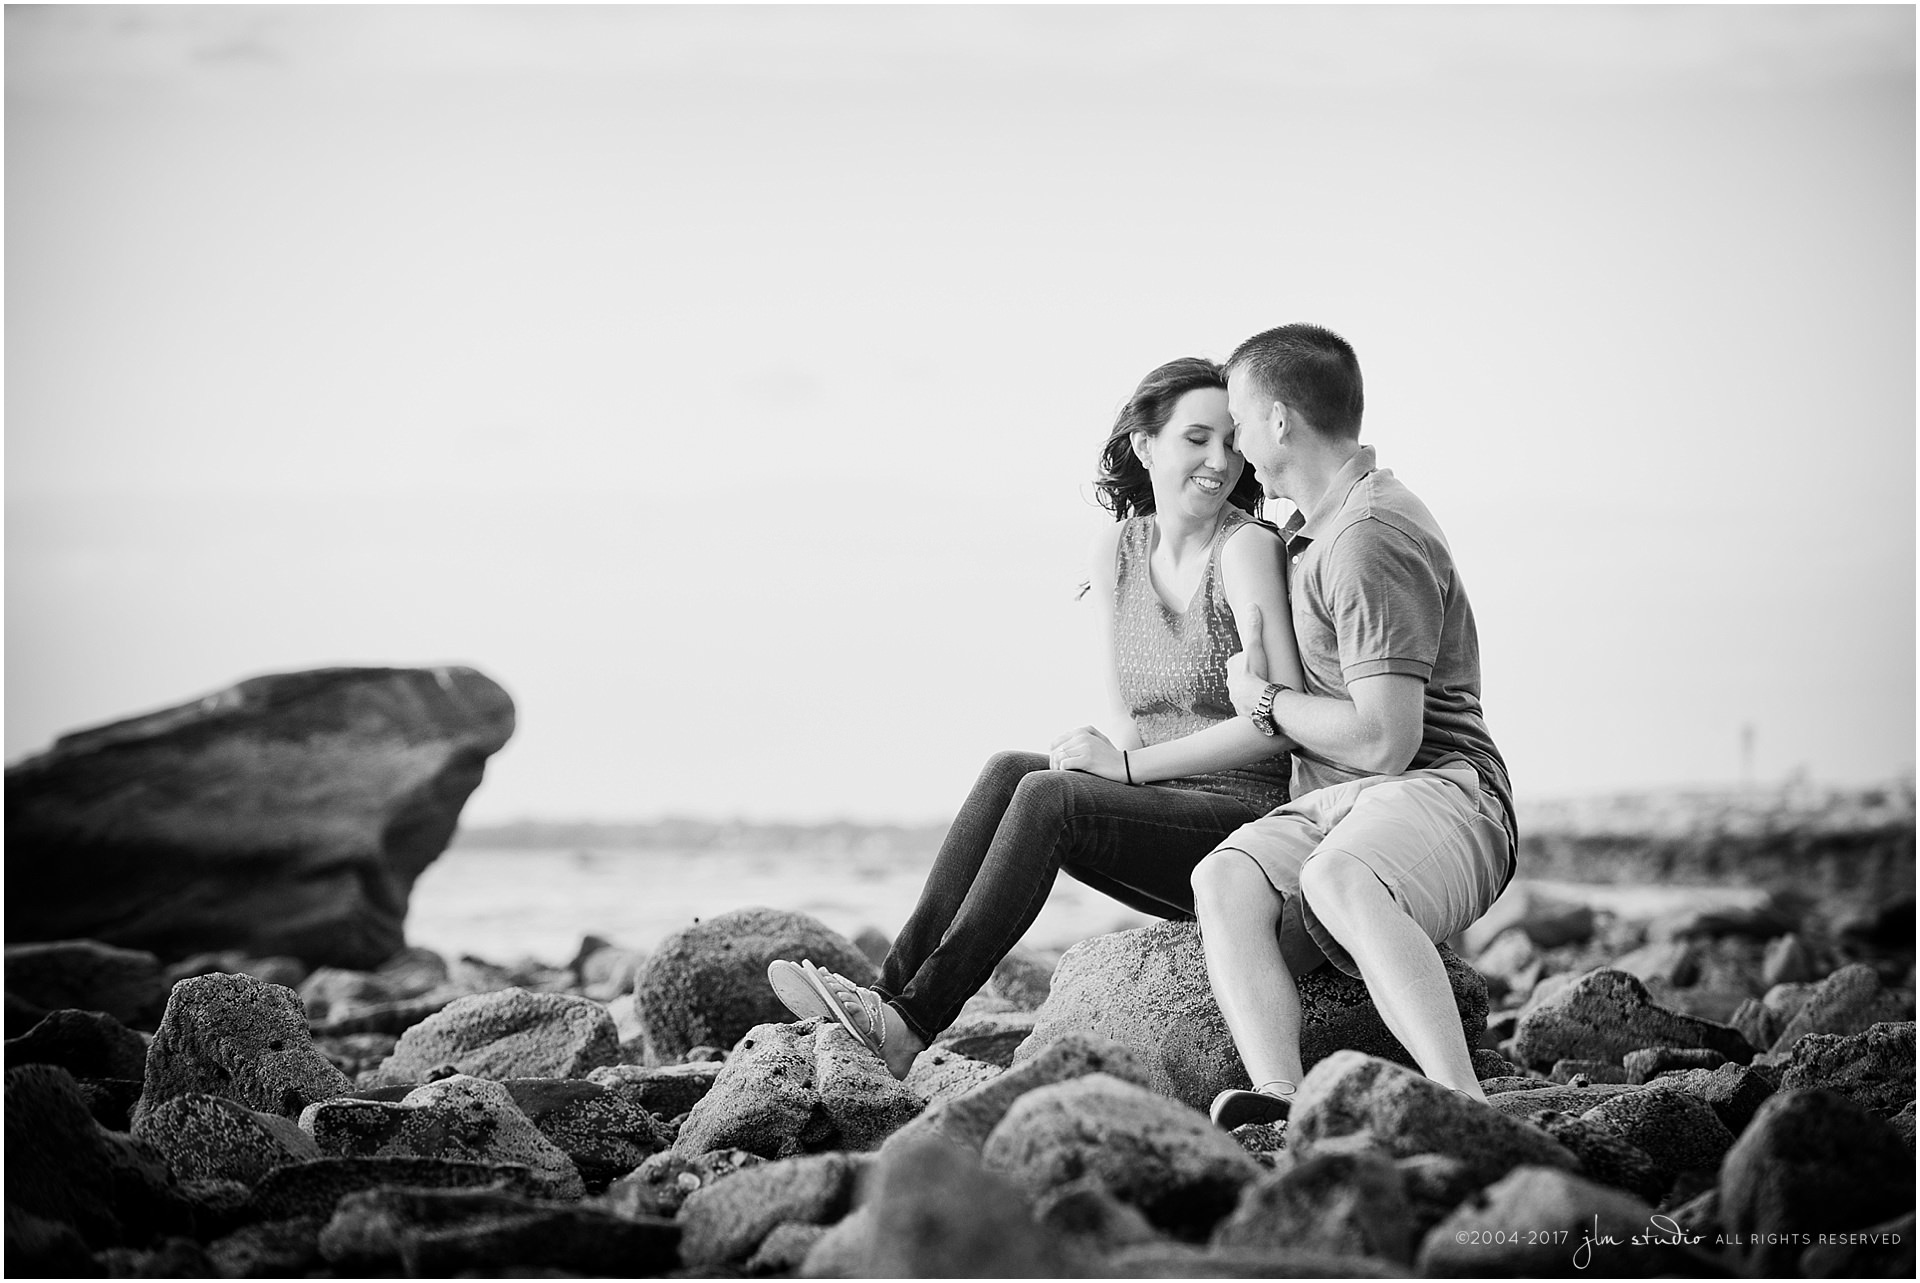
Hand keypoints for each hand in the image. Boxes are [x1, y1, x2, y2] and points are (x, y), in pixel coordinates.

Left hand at [1049, 725, 1126, 780]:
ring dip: (1057, 769)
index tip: (1059, 766)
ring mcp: (1085, 746)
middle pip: (1055, 751)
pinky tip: (1070, 776)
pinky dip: (1063, 772)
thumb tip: (1054, 746)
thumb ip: (1078, 739)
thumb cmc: (1109, 757)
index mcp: (1082, 731)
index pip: (1055, 743)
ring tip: (1064, 776)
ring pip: (1058, 757)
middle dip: (1054, 764)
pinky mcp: (1087, 758)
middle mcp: (1082, 736)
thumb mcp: (1095, 741)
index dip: (1053, 756)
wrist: (1126, 766)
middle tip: (1059, 774)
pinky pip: (1064, 764)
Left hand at [1228, 603, 1271, 717]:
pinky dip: (1255, 703)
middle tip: (1264, 675)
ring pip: (1243, 691)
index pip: (1240, 660)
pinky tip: (1263, 703)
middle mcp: (1230, 683)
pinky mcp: (1242, 710)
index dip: (1250, 659)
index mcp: (1231, 667)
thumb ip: (1254, 627)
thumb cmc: (1254, 672)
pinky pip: (1248, 705)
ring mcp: (1235, 697)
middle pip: (1241, 676)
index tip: (1260, 660)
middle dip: (1250, 676)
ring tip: (1264, 690)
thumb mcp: (1255, 646)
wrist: (1256, 700)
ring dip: (1252, 690)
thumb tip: (1251, 606)